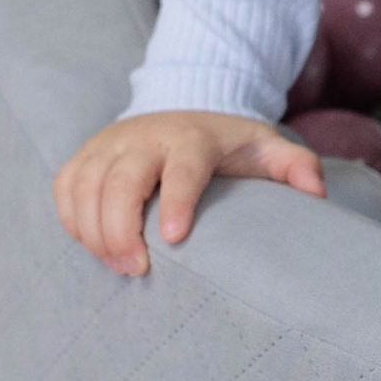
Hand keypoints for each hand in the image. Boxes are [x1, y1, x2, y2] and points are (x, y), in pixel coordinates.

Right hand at [50, 111, 324, 277]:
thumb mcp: (265, 149)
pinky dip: (72, 219)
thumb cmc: (227, 145)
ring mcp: (109, 144)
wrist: (184, 110)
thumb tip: (316, 194)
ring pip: (86, 185)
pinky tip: (93, 245)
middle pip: (121, 180)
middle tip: (138, 269)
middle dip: (122, 228)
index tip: (175, 239)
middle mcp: (145, 136)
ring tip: (119, 266)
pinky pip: (64, 187)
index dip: (177, 200)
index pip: (182, 166)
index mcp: (192, 136)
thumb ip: (294, 166)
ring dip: (94, 231)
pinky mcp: (85, 155)